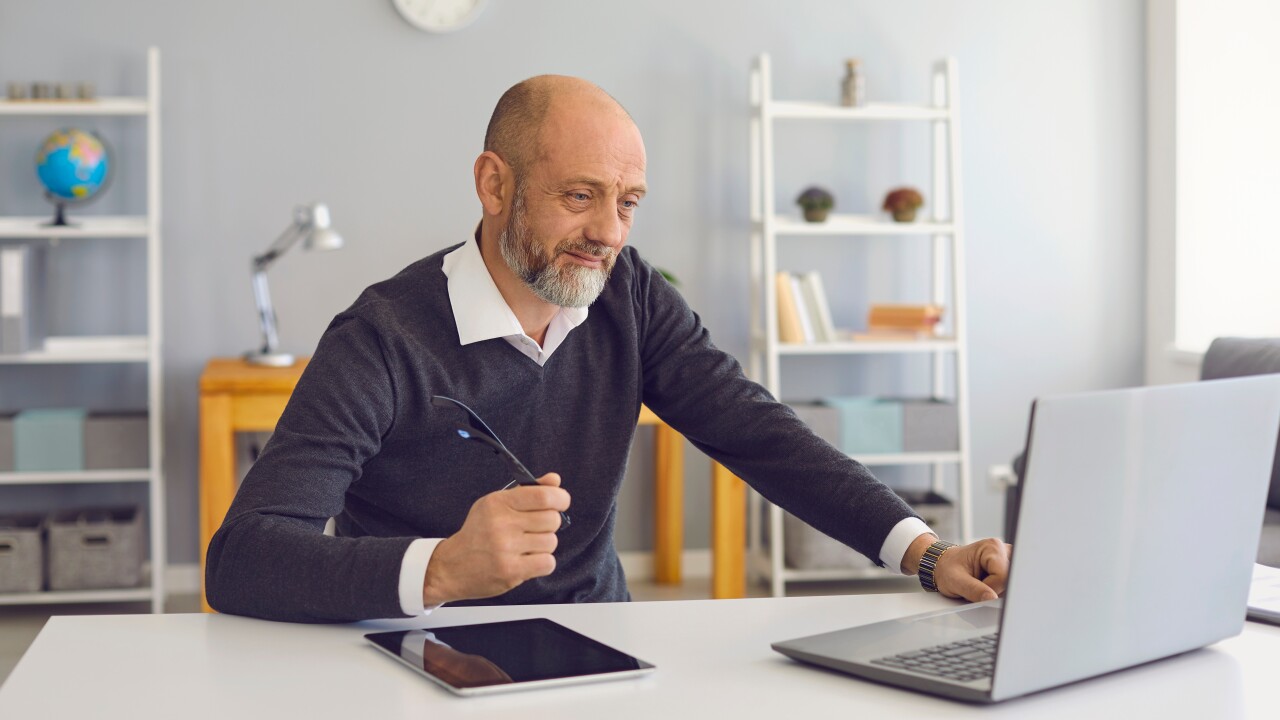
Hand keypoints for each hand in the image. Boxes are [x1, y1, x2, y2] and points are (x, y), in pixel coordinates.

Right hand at [422, 472, 569, 605]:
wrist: (451, 567)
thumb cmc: (478, 533)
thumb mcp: (495, 505)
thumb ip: (527, 492)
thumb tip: (555, 480)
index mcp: (498, 503)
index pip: (543, 496)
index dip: (560, 498)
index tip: (561, 502)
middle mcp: (502, 524)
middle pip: (552, 520)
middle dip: (549, 524)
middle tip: (534, 529)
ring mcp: (506, 549)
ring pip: (551, 542)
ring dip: (543, 545)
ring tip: (525, 547)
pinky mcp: (511, 571)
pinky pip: (548, 563)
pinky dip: (542, 563)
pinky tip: (527, 560)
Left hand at [933, 538, 1012, 602]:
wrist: (943, 565)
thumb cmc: (948, 568)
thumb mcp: (955, 580)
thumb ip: (973, 590)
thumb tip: (992, 598)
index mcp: (992, 547)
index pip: (1003, 577)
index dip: (990, 588)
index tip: (976, 587)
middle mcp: (1004, 551)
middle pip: (1009, 582)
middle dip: (993, 590)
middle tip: (976, 585)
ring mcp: (1007, 560)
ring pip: (1010, 587)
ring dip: (995, 591)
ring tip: (979, 584)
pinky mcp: (1008, 569)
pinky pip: (1008, 588)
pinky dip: (996, 591)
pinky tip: (985, 585)